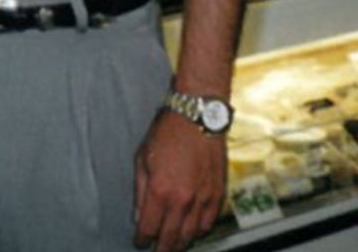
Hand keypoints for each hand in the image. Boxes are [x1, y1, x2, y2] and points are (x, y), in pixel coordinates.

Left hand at [132, 110, 225, 251]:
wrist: (198, 117)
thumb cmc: (166, 134)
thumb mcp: (142, 159)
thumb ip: (140, 192)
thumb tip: (139, 217)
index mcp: (160, 191)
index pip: (149, 228)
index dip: (142, 239)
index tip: (140, 242)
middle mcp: (183, 200)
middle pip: (171, 238)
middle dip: (161, 249)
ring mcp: (203, 199)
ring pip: (191, 234)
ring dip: (180, 243)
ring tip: (173, 246)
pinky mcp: (218, 194)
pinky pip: (209, 223)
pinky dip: (199, 231)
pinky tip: (192, 232)